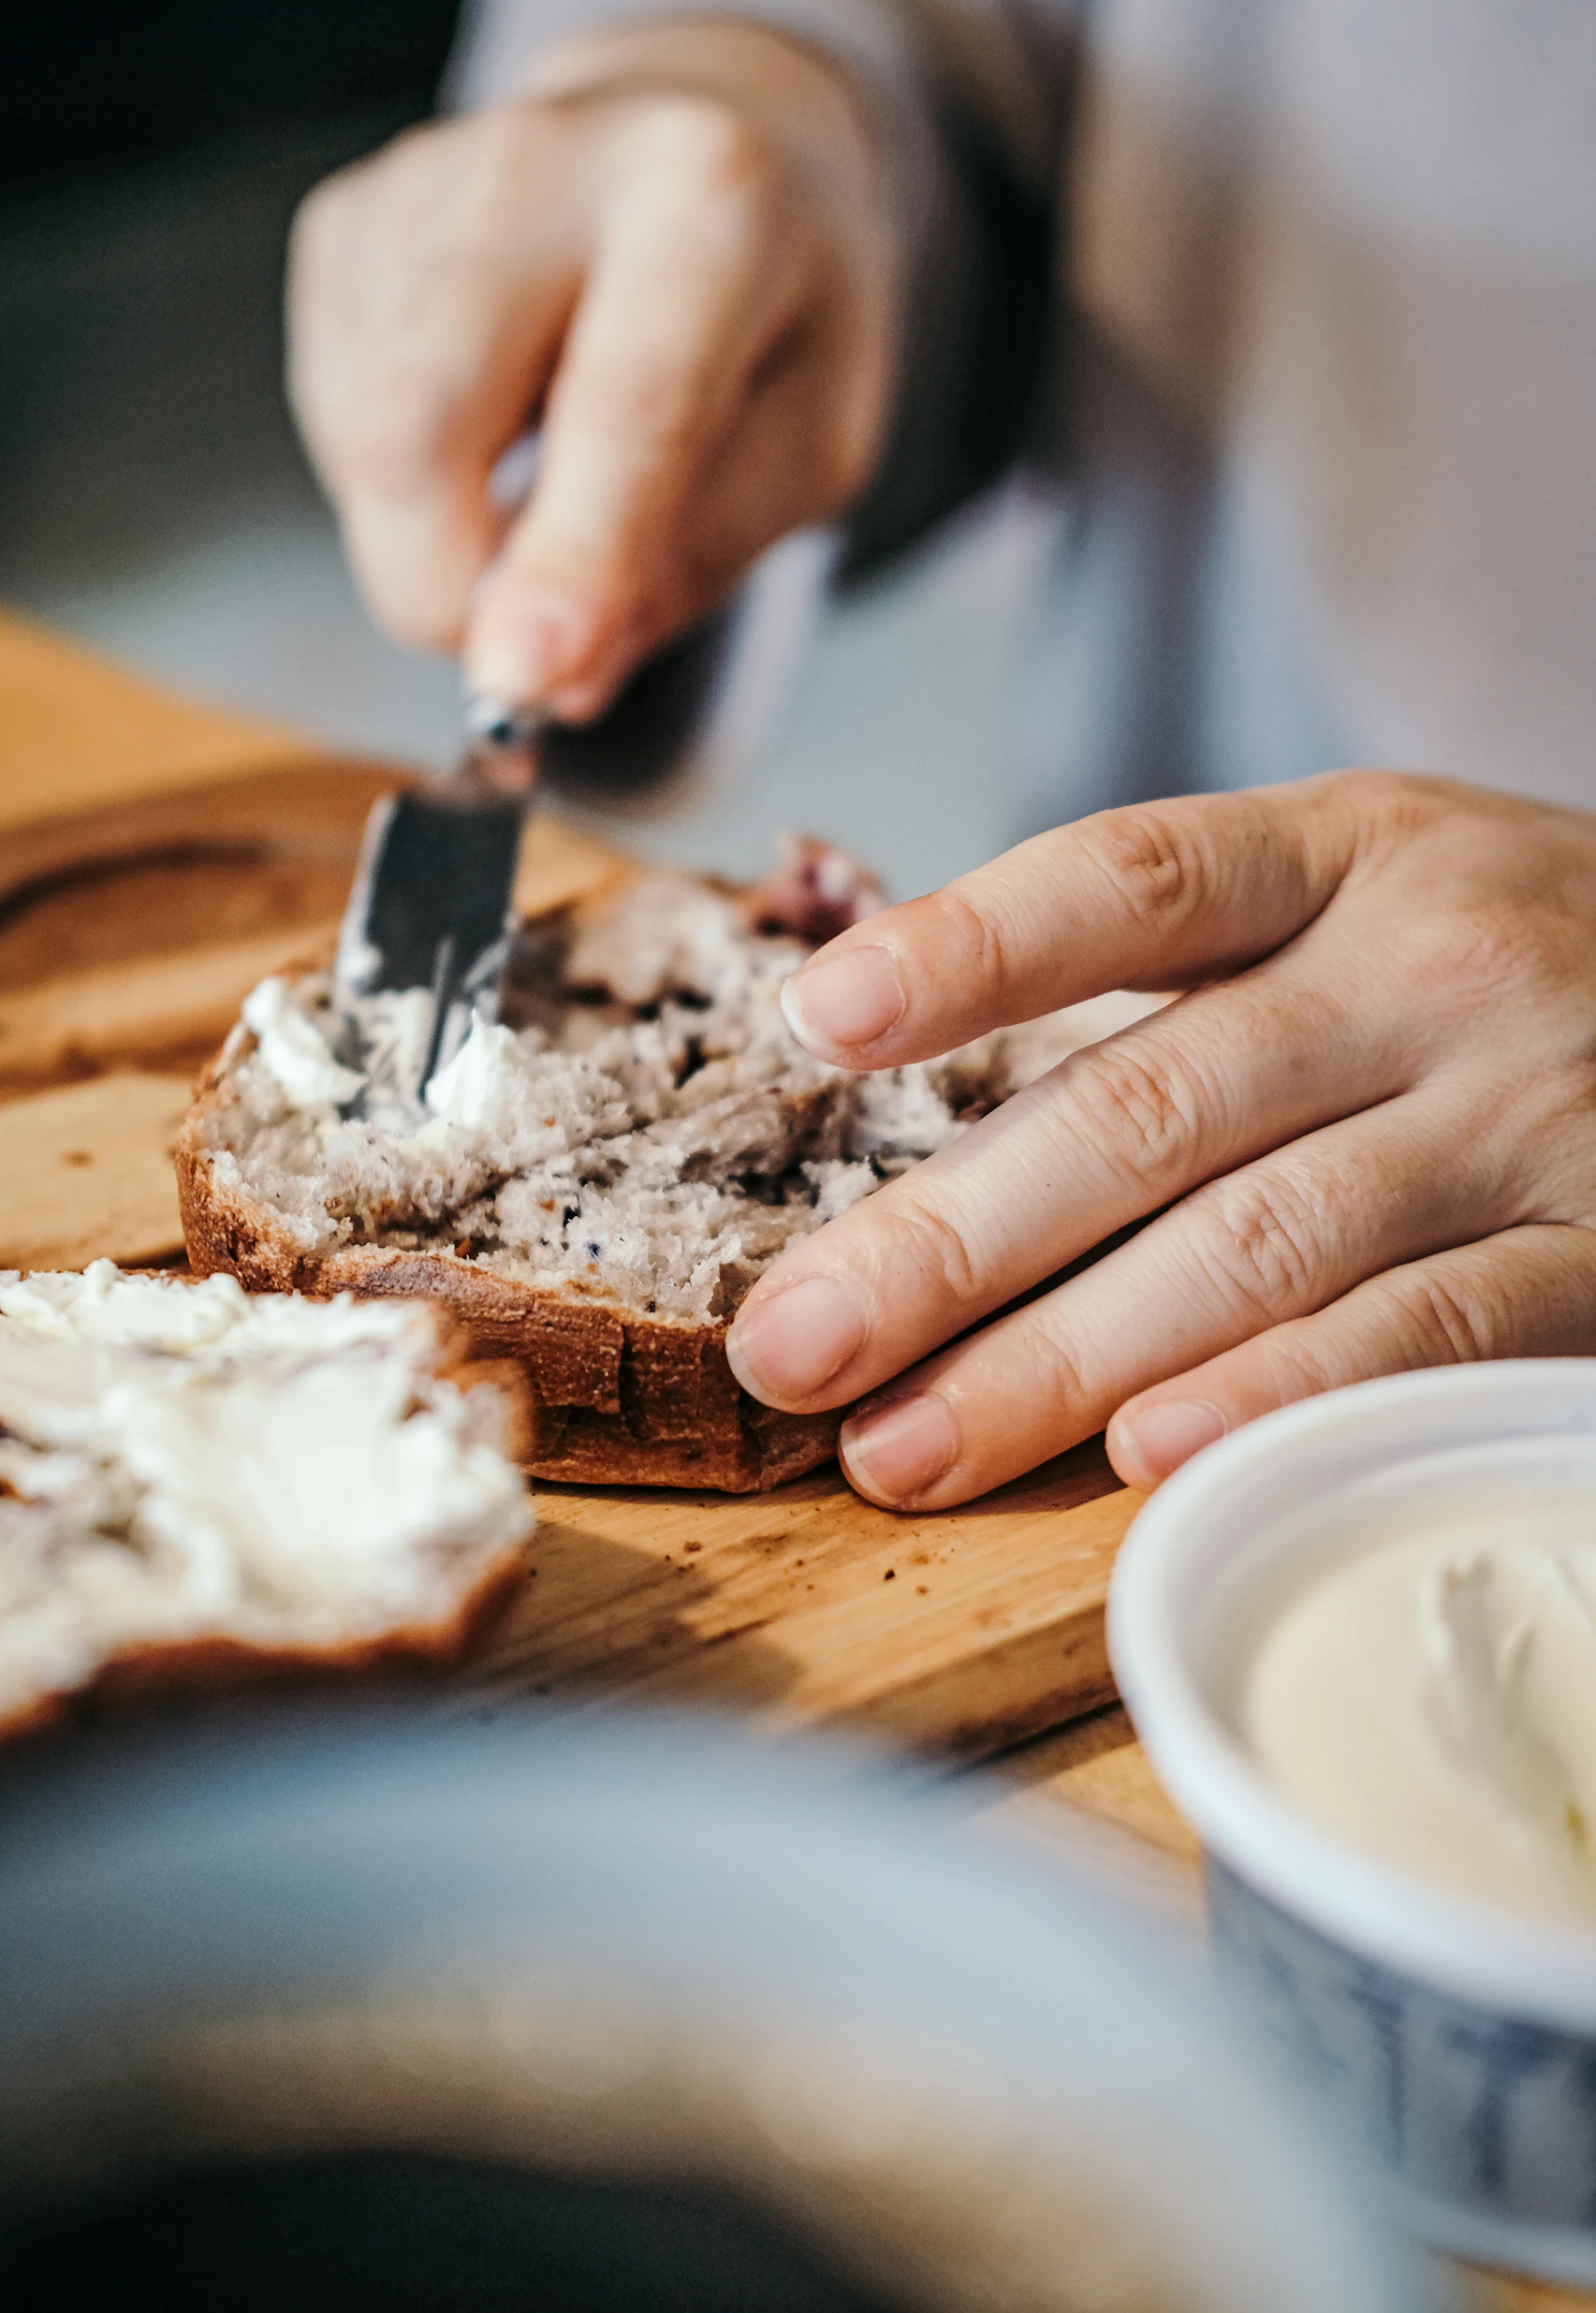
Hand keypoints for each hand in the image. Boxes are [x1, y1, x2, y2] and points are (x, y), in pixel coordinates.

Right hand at [287, 18, 897, 720]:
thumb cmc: (770, 297)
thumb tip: (559, 677)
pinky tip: (488, 421)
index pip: (620, 407)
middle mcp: (543, 163)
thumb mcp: (812, 442)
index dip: (565, 560)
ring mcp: (416, 188)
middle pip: (417, 424)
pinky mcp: (343, 227)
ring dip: (434, 534)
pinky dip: (403, 480)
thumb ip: (692, 563)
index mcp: (705, 200)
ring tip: (541, 474)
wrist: (700, 121)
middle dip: (441, 586)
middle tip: (521, 647)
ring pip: (361, 444)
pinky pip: (336, 424)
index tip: (521, 678)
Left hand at [725, 773, 1595, 1505]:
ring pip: (1256, 1243)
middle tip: (791, 1346)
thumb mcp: (1360, 897)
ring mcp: (1524, 1115)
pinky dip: (1272, 1397)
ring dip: (1056, 1362)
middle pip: (1149, 1105)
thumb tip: (885, 1066)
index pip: (1133, 883)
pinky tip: (1141, 1459)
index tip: (819, 1023)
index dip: (969, 950)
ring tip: (901, 1447)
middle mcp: (1433, 967)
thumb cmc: (1493, 971)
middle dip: (946, 1243)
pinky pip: (1418, 1334)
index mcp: (1345, 853)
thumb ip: (1174, 974)